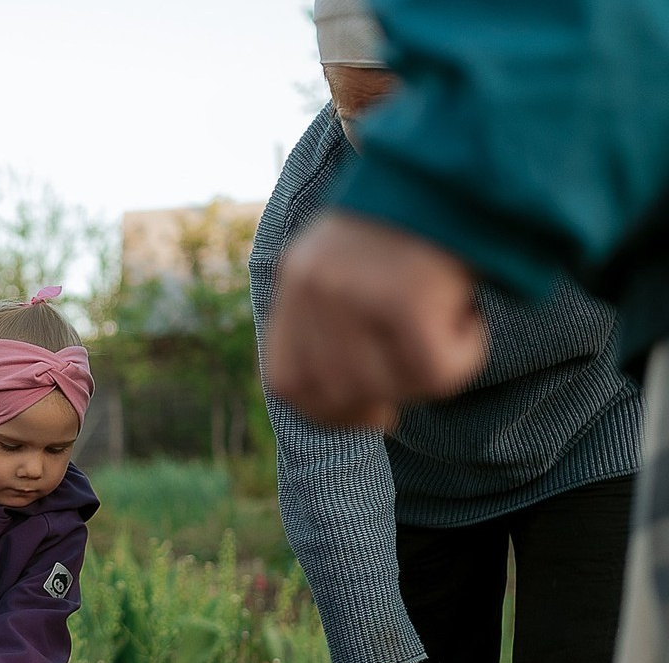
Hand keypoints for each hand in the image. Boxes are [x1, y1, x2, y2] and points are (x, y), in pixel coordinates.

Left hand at [267, 213, 488, 428]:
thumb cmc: (418, 218)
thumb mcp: (351, 261)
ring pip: (386, 388)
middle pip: (333, 394)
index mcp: (296, 278)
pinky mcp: (407, 297)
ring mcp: (356, 293)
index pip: (286, 383)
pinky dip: (463, 357)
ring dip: (425, 375)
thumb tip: (354, 402)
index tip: (367, 408)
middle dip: (377, 402)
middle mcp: (316, 287)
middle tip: (416, 370)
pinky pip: (434, 373)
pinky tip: (469, 317)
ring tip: (447, 323)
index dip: (325, 412)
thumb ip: (332, 321)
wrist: (470, 155)